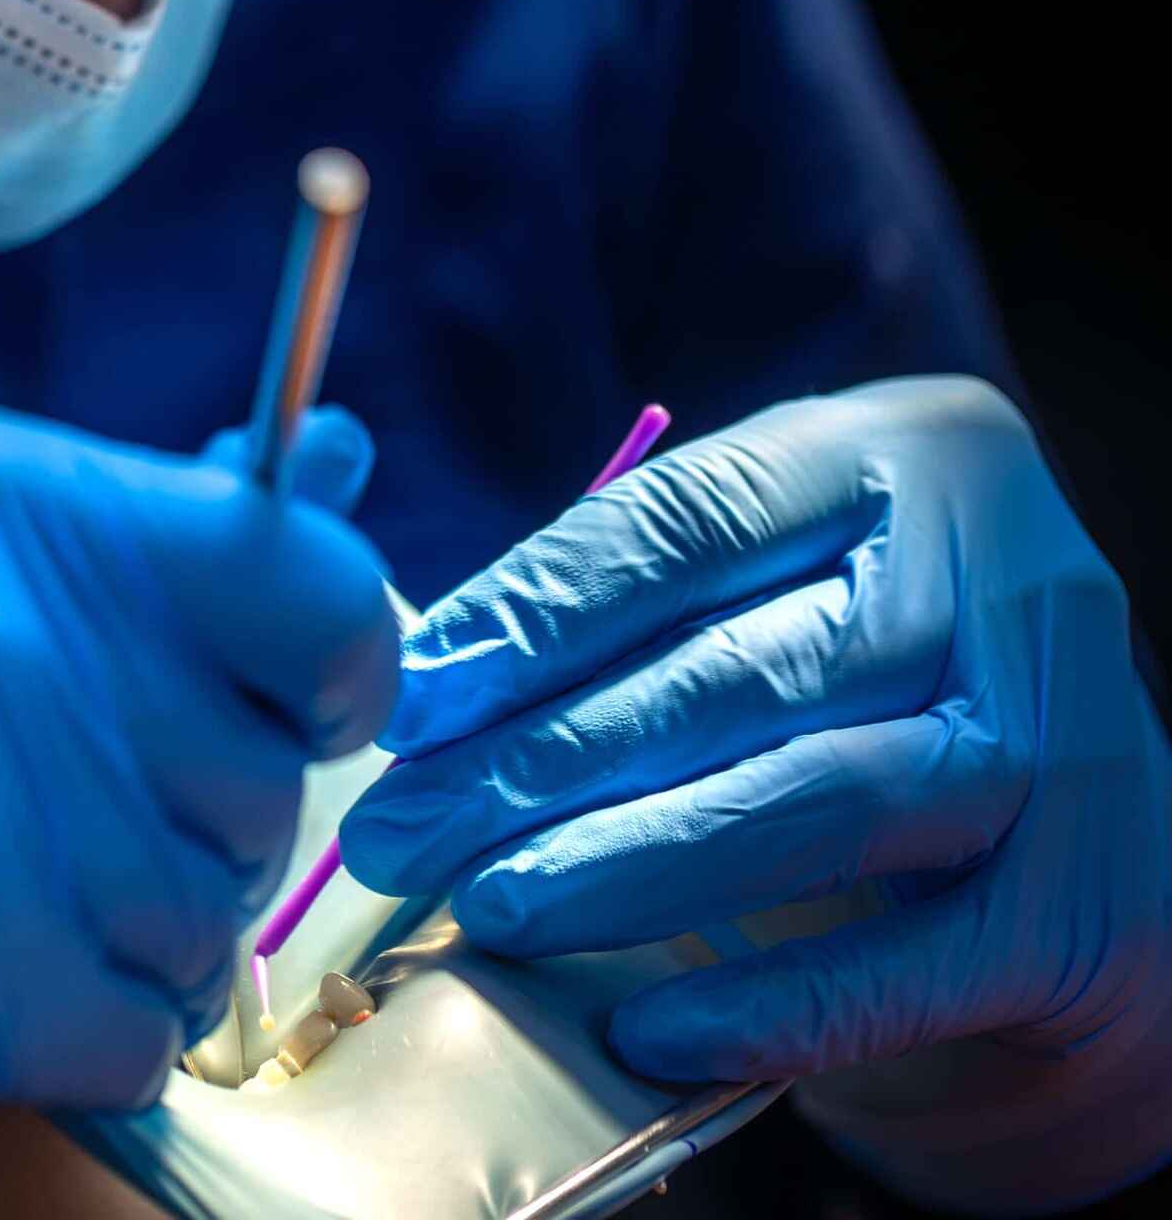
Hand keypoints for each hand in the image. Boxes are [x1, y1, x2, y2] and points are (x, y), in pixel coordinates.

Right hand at [0, 403, 400, 1218]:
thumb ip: (76, 539)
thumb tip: (312, 492)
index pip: (315, 580)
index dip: (337, 659)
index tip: (306, 705)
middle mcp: (14, 635)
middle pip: (264, 777)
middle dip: (180, 821)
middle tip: (39, 825)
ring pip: (205, 920)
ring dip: (114, 936)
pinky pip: (133, 1036)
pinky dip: (62, 1033)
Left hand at [340, 378, 1171, 1208]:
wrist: (1084, 840)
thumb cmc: (857, 686)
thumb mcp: (764, 585)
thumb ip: (614, 594)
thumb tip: (417, 676)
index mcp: (901, 457)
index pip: (685, 521)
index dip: (528, 613)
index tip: (405, 698)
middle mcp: (1006, 580)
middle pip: (736, 672)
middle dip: (537, 760)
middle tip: (398, 832)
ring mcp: (1067, 743)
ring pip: (815, 801)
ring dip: (624, 865)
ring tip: (486, 907)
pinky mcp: (1088, 908)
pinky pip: (910, 965)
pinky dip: (770, 1002)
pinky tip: (643, 1029)